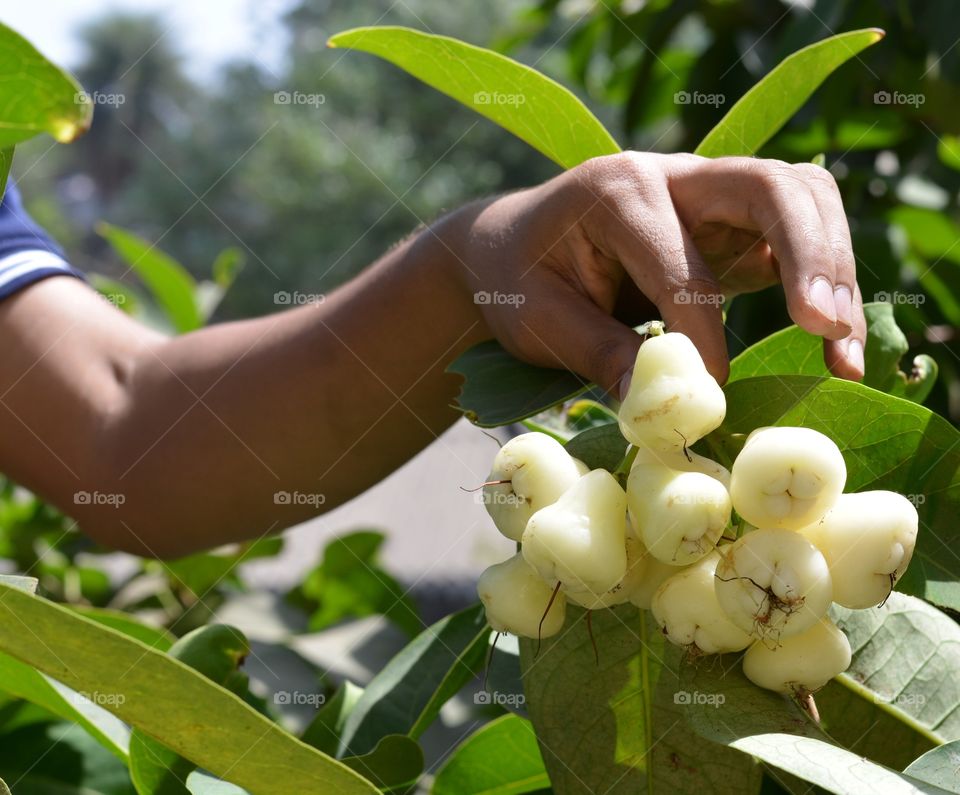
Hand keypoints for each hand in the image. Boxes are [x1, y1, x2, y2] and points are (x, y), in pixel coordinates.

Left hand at [451, 152, 863, 392]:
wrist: (508, 245)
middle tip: (827, 330)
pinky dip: (824, 278)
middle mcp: (672, 174)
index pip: (681, 264)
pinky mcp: (727, 221)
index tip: (712, 393)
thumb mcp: (539, 321)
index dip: (704, 333)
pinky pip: (793, 230)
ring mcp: (706, 191)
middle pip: (771, 187)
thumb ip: (600, 354)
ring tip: (842, 349)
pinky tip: (831, 336)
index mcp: (616, 191)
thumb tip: (666, 407)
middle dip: (812, 256)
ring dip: (835, 267)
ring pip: (800, 197)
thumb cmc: (516, 280)